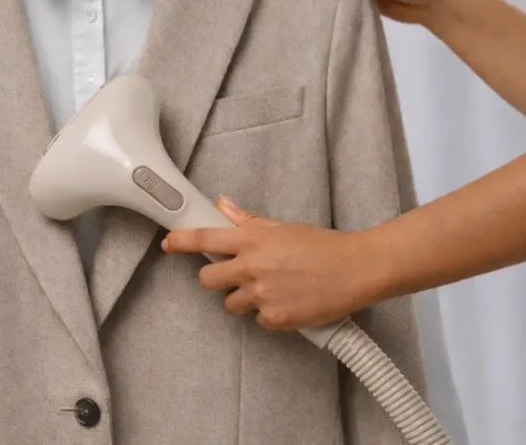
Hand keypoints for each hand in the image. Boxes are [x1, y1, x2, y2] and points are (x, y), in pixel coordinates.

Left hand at [161, 197, 379, 330]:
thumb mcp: (282, 227)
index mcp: (252, 239)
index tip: (168, 243)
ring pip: (230, 303)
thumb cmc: (323, 245)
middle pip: (207, 279)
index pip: (204, 238)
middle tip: (234, 276)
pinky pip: (257, 320)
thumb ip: (248, 221)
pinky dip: (267, 315)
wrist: (357, 269)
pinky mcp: (275, 318)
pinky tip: (286, 302)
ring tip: (269, 290)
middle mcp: (252, 266)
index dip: (180, 241)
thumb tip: (224, 205)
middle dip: (216, 278)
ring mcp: (262, 294)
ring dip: (242, 299)